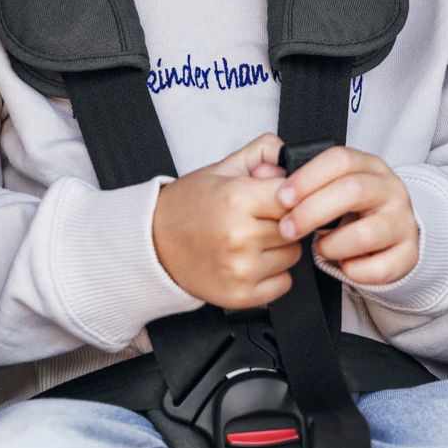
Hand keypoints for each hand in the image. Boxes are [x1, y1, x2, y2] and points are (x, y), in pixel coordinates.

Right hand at [153, 133, 299, 307]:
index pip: (293, 197)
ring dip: (278, 248)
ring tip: (250, 240)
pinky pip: (284, 283)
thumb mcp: (221, 169)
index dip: (286, 197)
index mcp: (236, 199)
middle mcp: (239, 236)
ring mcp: (240, 269)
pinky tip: (250, 262)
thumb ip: (261, 153)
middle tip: (255, 219)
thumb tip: (289, 157)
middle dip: (281, 221)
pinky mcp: (240, 295)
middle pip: (295, 227)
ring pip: (292, 255)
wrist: (153, 244)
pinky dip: (273, 274)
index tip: (274, 199)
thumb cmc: (187, 207)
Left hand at [275, 146, 418, 286]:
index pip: (340, 159)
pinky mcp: (408, 254)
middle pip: (353, 190)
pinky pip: (381, 267)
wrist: (387, 237)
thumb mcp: (323, 187)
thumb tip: (262, 171)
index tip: (281, 198)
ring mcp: (403, 221)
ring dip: (334, 245)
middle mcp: (390, 189)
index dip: (308, 177)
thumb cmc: (347, 209)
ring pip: (367, 232)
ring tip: (320, 248)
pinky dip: (355, 271)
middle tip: (287, 229)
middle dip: (313, 211)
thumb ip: (290, 176)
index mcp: (367, 166)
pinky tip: (343, 265)